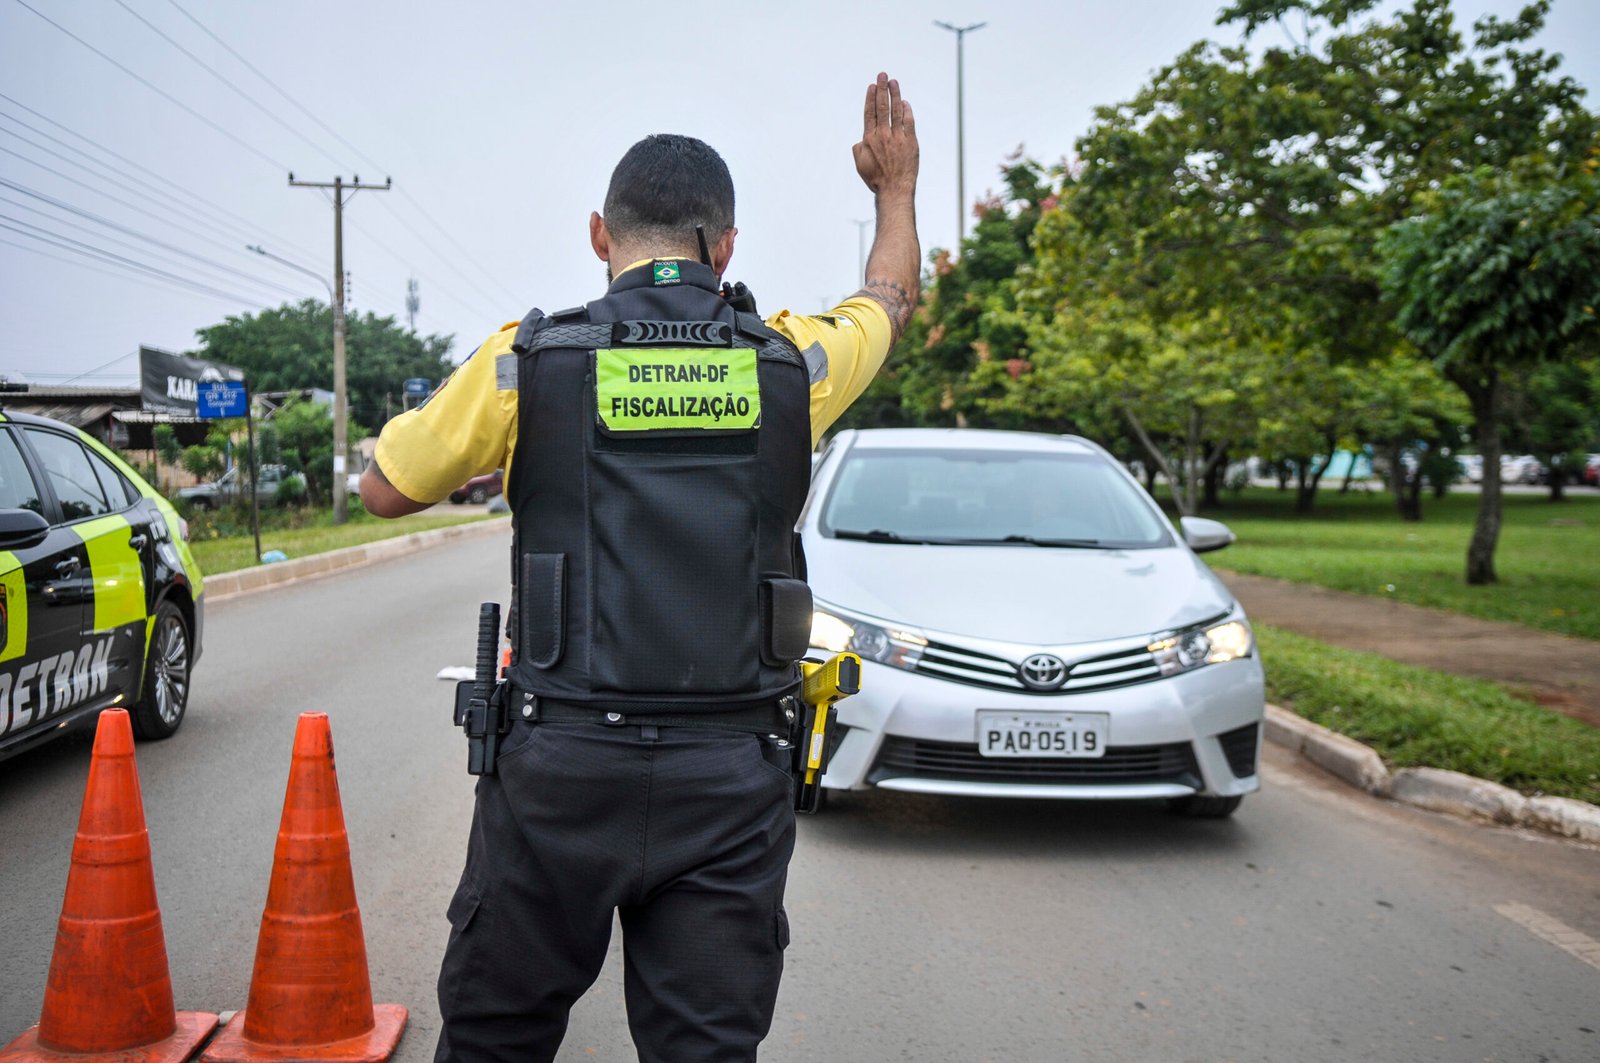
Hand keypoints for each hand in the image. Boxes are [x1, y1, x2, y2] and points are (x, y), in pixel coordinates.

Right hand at [853, 73, 917, 197]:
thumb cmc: (876, 179)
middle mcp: (883, 135)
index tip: (872, 86)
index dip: (870, 97)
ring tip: (894, 82)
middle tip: (883, 75)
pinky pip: (909, 122)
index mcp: (869, 139)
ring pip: (896, 111)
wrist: (894, 189)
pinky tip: (905, 103)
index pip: (869, 113)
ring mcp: (897, 138)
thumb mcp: (860, 164)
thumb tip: (862, 139)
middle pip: (882, 107)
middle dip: (882, 89)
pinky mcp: (910, 142)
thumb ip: (858, 148)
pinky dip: (907, 111)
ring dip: (895, 95)